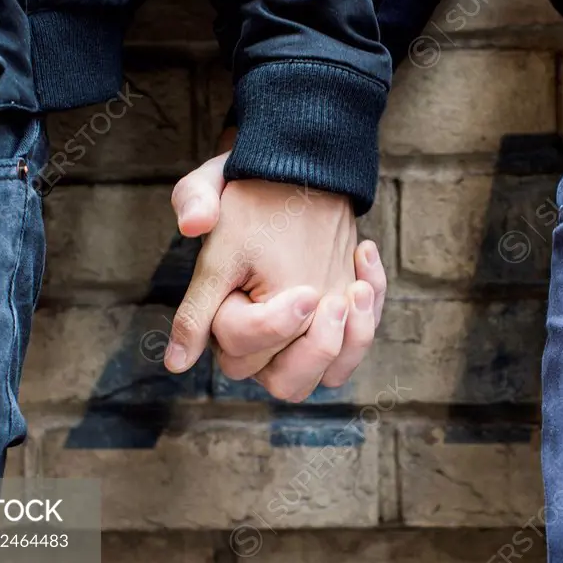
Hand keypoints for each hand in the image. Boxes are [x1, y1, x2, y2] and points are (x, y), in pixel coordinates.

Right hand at [166, 133, 386, 400]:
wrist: (291, 179)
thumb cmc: (249, 190)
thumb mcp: (214, 186)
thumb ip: (194, 199)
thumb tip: (192, 225)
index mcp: (221, 316)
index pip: (240, 347)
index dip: (273, 326)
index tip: (305, 292)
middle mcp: (259, 341)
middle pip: (285, 384)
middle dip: (315, 346)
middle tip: (331, 300)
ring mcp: (298, 341)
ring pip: (325, 378)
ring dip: (349, 342)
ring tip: (357, 291)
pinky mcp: (332, 332)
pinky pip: (354, 354)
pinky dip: (370, 319)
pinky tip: (364, 262)